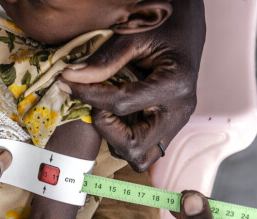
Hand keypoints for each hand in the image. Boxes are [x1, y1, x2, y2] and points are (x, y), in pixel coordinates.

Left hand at [60, 0, 205, 171]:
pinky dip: (124, 137)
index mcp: (175, 86)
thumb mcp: (135, 35)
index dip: (88, 96)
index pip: (122, 105)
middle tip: (96, 104)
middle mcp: (180, 111)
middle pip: (135, 148)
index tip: (67, 83)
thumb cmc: (166, 24)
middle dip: (106, 130)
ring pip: (141, 157)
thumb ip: (105, 60)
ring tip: (107, 110)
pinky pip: (145, 148)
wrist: (189, 23)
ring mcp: (177, 122)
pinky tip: (116, 114)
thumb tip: (71, 77)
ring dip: (116, 139)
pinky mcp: (170, 125)